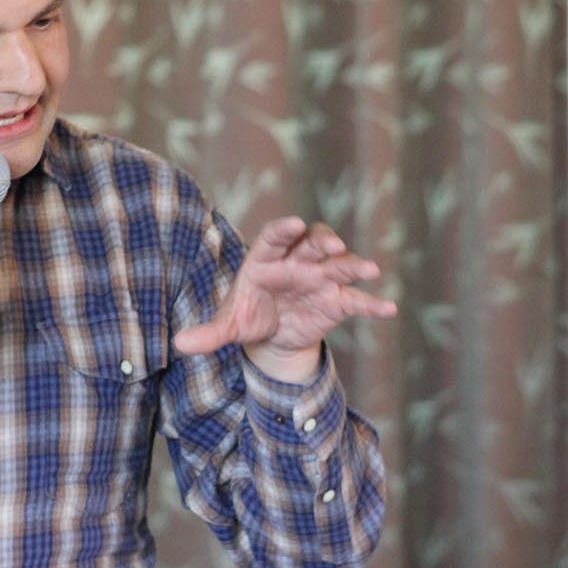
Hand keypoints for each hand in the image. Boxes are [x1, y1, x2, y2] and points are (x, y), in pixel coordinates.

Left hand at [172, 217, 395, 382]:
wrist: (274, 333)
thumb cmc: (250, 314)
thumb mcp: (230, 324)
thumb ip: (209, 332)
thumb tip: (180, 344)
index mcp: (267, 259)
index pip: (275, 238)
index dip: (284, 230)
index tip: (294, 224)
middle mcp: (298, 262)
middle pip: (313, 243)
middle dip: (323, 241)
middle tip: (331, 244)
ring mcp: (321, 279)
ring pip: (340, 265)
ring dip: (353, 265)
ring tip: (367, 269)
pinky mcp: (337, 301)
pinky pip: (357, 300)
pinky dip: (373, 303)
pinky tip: (388, 308)